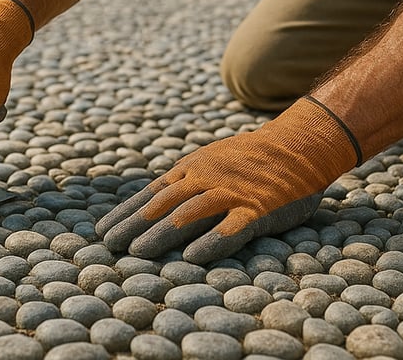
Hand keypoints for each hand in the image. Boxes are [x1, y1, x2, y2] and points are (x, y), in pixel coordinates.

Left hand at [97, 96, 360, 262]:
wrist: (300, 143)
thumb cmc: (253, 158)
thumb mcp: (213, 160)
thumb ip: (188, 180)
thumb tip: (155, 204)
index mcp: (193, 168)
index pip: (152, 193)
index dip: (126, 212)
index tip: (102, 230)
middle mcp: (206, 179)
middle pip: (163, 204)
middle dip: (133, 226)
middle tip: (108, 245)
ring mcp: (232, 193)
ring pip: (189, 215)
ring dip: (161, 234)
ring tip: (137, 253)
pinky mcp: (258, 208)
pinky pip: (231, 227)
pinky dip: (211, 241)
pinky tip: (192, 258)